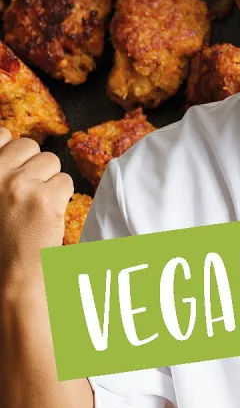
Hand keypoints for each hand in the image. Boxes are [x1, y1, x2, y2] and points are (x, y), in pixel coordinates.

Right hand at [0, 128, 73, 285]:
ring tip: (35, 205)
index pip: (0, 134)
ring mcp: (19, 185)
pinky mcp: (45, 199)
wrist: (9, 274)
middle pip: (30, 145)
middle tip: (28, 192)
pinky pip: (65, 181)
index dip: (13, 148)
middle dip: (35, 165)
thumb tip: (8, 134)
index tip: (16, 166)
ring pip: (51, 162)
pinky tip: (48, 214)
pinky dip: (62, 197)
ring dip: (49, 181)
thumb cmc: (1, 237)